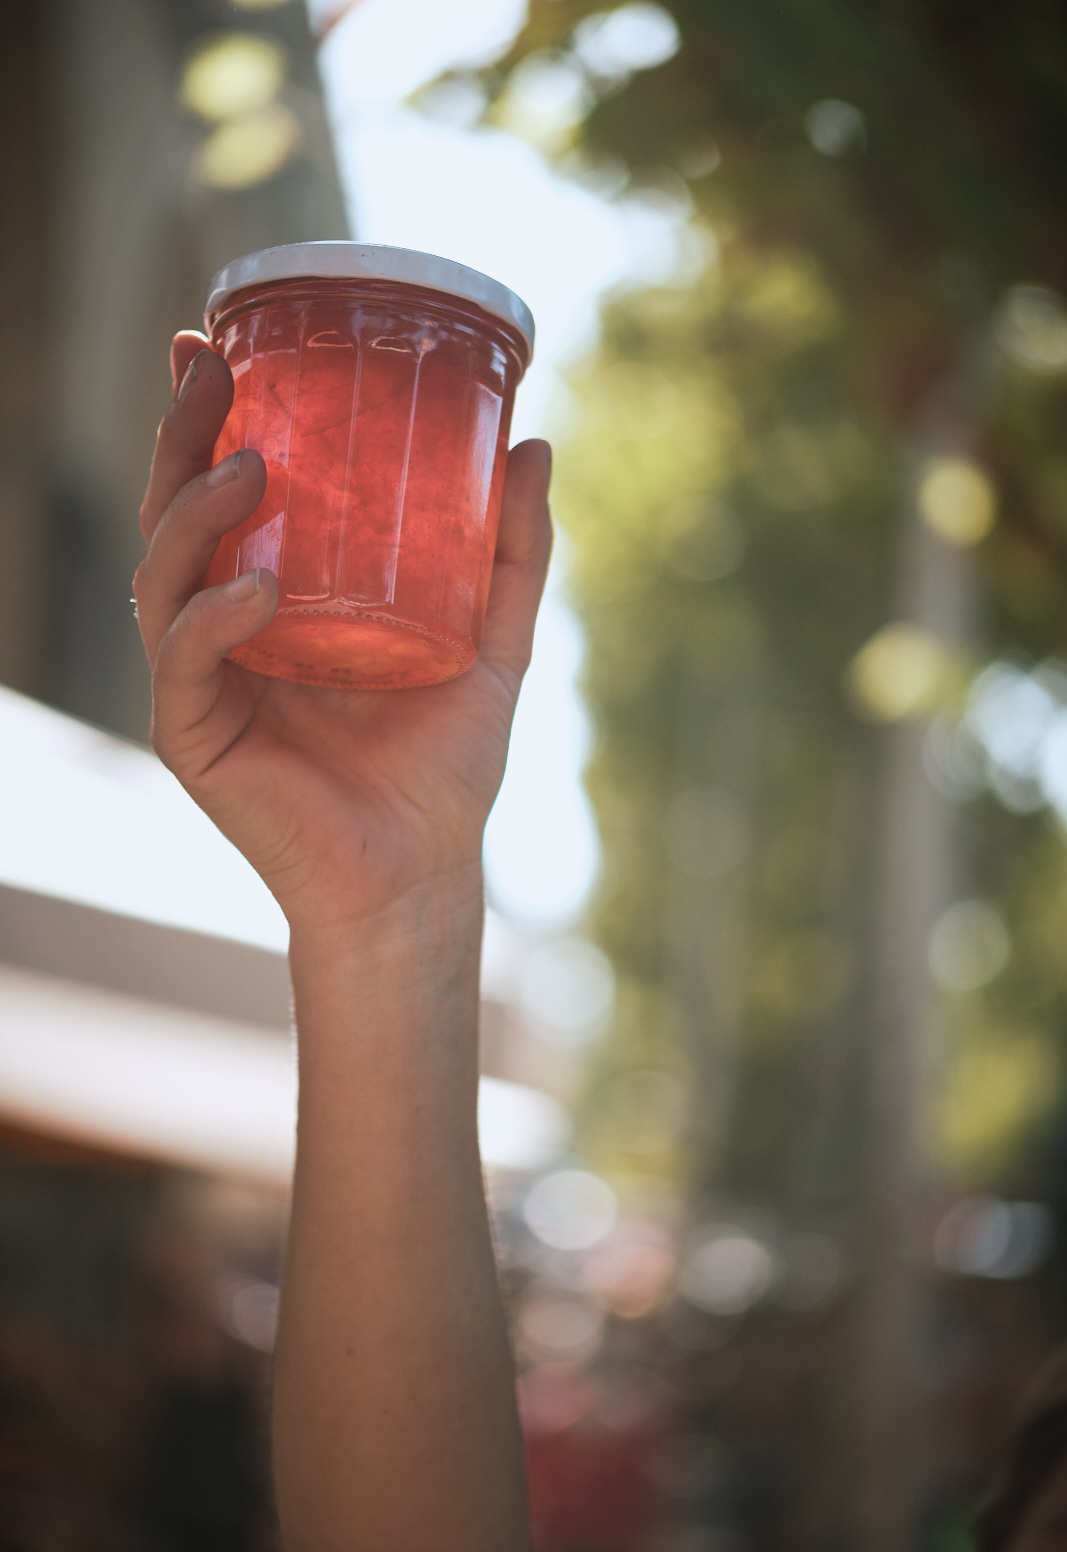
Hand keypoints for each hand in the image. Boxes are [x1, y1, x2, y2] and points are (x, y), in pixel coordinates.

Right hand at [134, 332, 552, 935]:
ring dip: (192, 512)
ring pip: (160, 576)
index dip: (204, 417)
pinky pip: (182, 663)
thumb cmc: (442, 764)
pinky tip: (255, 589)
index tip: (213, 341)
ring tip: (247, 467)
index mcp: (272, 599)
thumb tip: (533, 442)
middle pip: (174, 515)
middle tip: (210, 372)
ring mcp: (201, 680)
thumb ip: (512, 553)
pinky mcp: (194, 737)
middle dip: (180, 437)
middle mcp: (222, 630)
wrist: (424, 868)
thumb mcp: (494, 642)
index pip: (220, 493)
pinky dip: (211, 619)